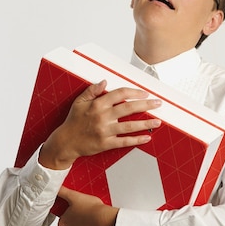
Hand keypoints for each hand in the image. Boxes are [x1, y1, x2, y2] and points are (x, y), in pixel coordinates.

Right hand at [39, 80, 161, 168]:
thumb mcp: (79, 102)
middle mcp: (102, 117)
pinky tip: (147, 137)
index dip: (134, 92)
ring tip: (158, 121)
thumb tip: (104, 81)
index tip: (144, 93)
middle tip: (157, 103)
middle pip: (128, 108)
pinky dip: (136, 140)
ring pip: (129, 126)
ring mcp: (105, 131)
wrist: (66, 142)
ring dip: (146, 123)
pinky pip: (124, 141)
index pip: (120, 94)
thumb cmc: (74, 121)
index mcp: (97, 105)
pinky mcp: (106, 144)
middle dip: (146, 105)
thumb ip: (92, 91)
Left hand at [57, 186, 118, 225]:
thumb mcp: (75, 196)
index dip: (71, 213)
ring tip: (91, 220)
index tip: (78, 210)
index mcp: (63, 223)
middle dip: (76, 221)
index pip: (63, 217)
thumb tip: (56, 189)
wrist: (106, 221)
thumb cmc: (92, 210)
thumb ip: (62, 192)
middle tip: (85, 214)